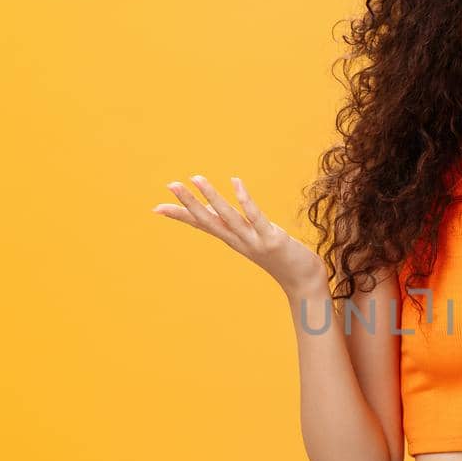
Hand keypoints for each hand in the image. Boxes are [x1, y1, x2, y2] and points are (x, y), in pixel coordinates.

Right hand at [152, 175, 326, 297]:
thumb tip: (230, 219)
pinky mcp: (273, 239)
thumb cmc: (282, 259)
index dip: (181, 216)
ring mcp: (254, 240)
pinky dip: (244, 200)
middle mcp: (239, 241)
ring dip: (211, 197)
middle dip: (189, 202)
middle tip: (170, 185)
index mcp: (233, 240)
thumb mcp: (256, 241)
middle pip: (208, 220)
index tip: (156, 208)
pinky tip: (235, 182)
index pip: (202, 225)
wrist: (305, 282)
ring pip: (227, 217)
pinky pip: (256, 217)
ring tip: (196, 178)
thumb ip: (242, 230)